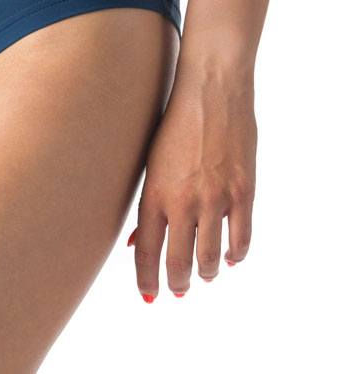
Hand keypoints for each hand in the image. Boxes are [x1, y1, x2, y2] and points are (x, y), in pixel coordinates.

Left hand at [128, 66, 256, 300]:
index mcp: (155, 193)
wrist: (212, 90)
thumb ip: (150, 202)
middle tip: (177, 290)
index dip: (147, 278)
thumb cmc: (175, 121)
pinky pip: (241, 239)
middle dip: (177, 283)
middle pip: (179, 262)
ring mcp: (216, 199)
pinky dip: (234, 255)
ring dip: (205, 273)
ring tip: (203, 275)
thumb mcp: (152, 160)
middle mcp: (184, 201)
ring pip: (210, 259)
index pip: (147, 251)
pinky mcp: (244, 192)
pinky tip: (229, 257)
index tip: (148, 294)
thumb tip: (140, 241)